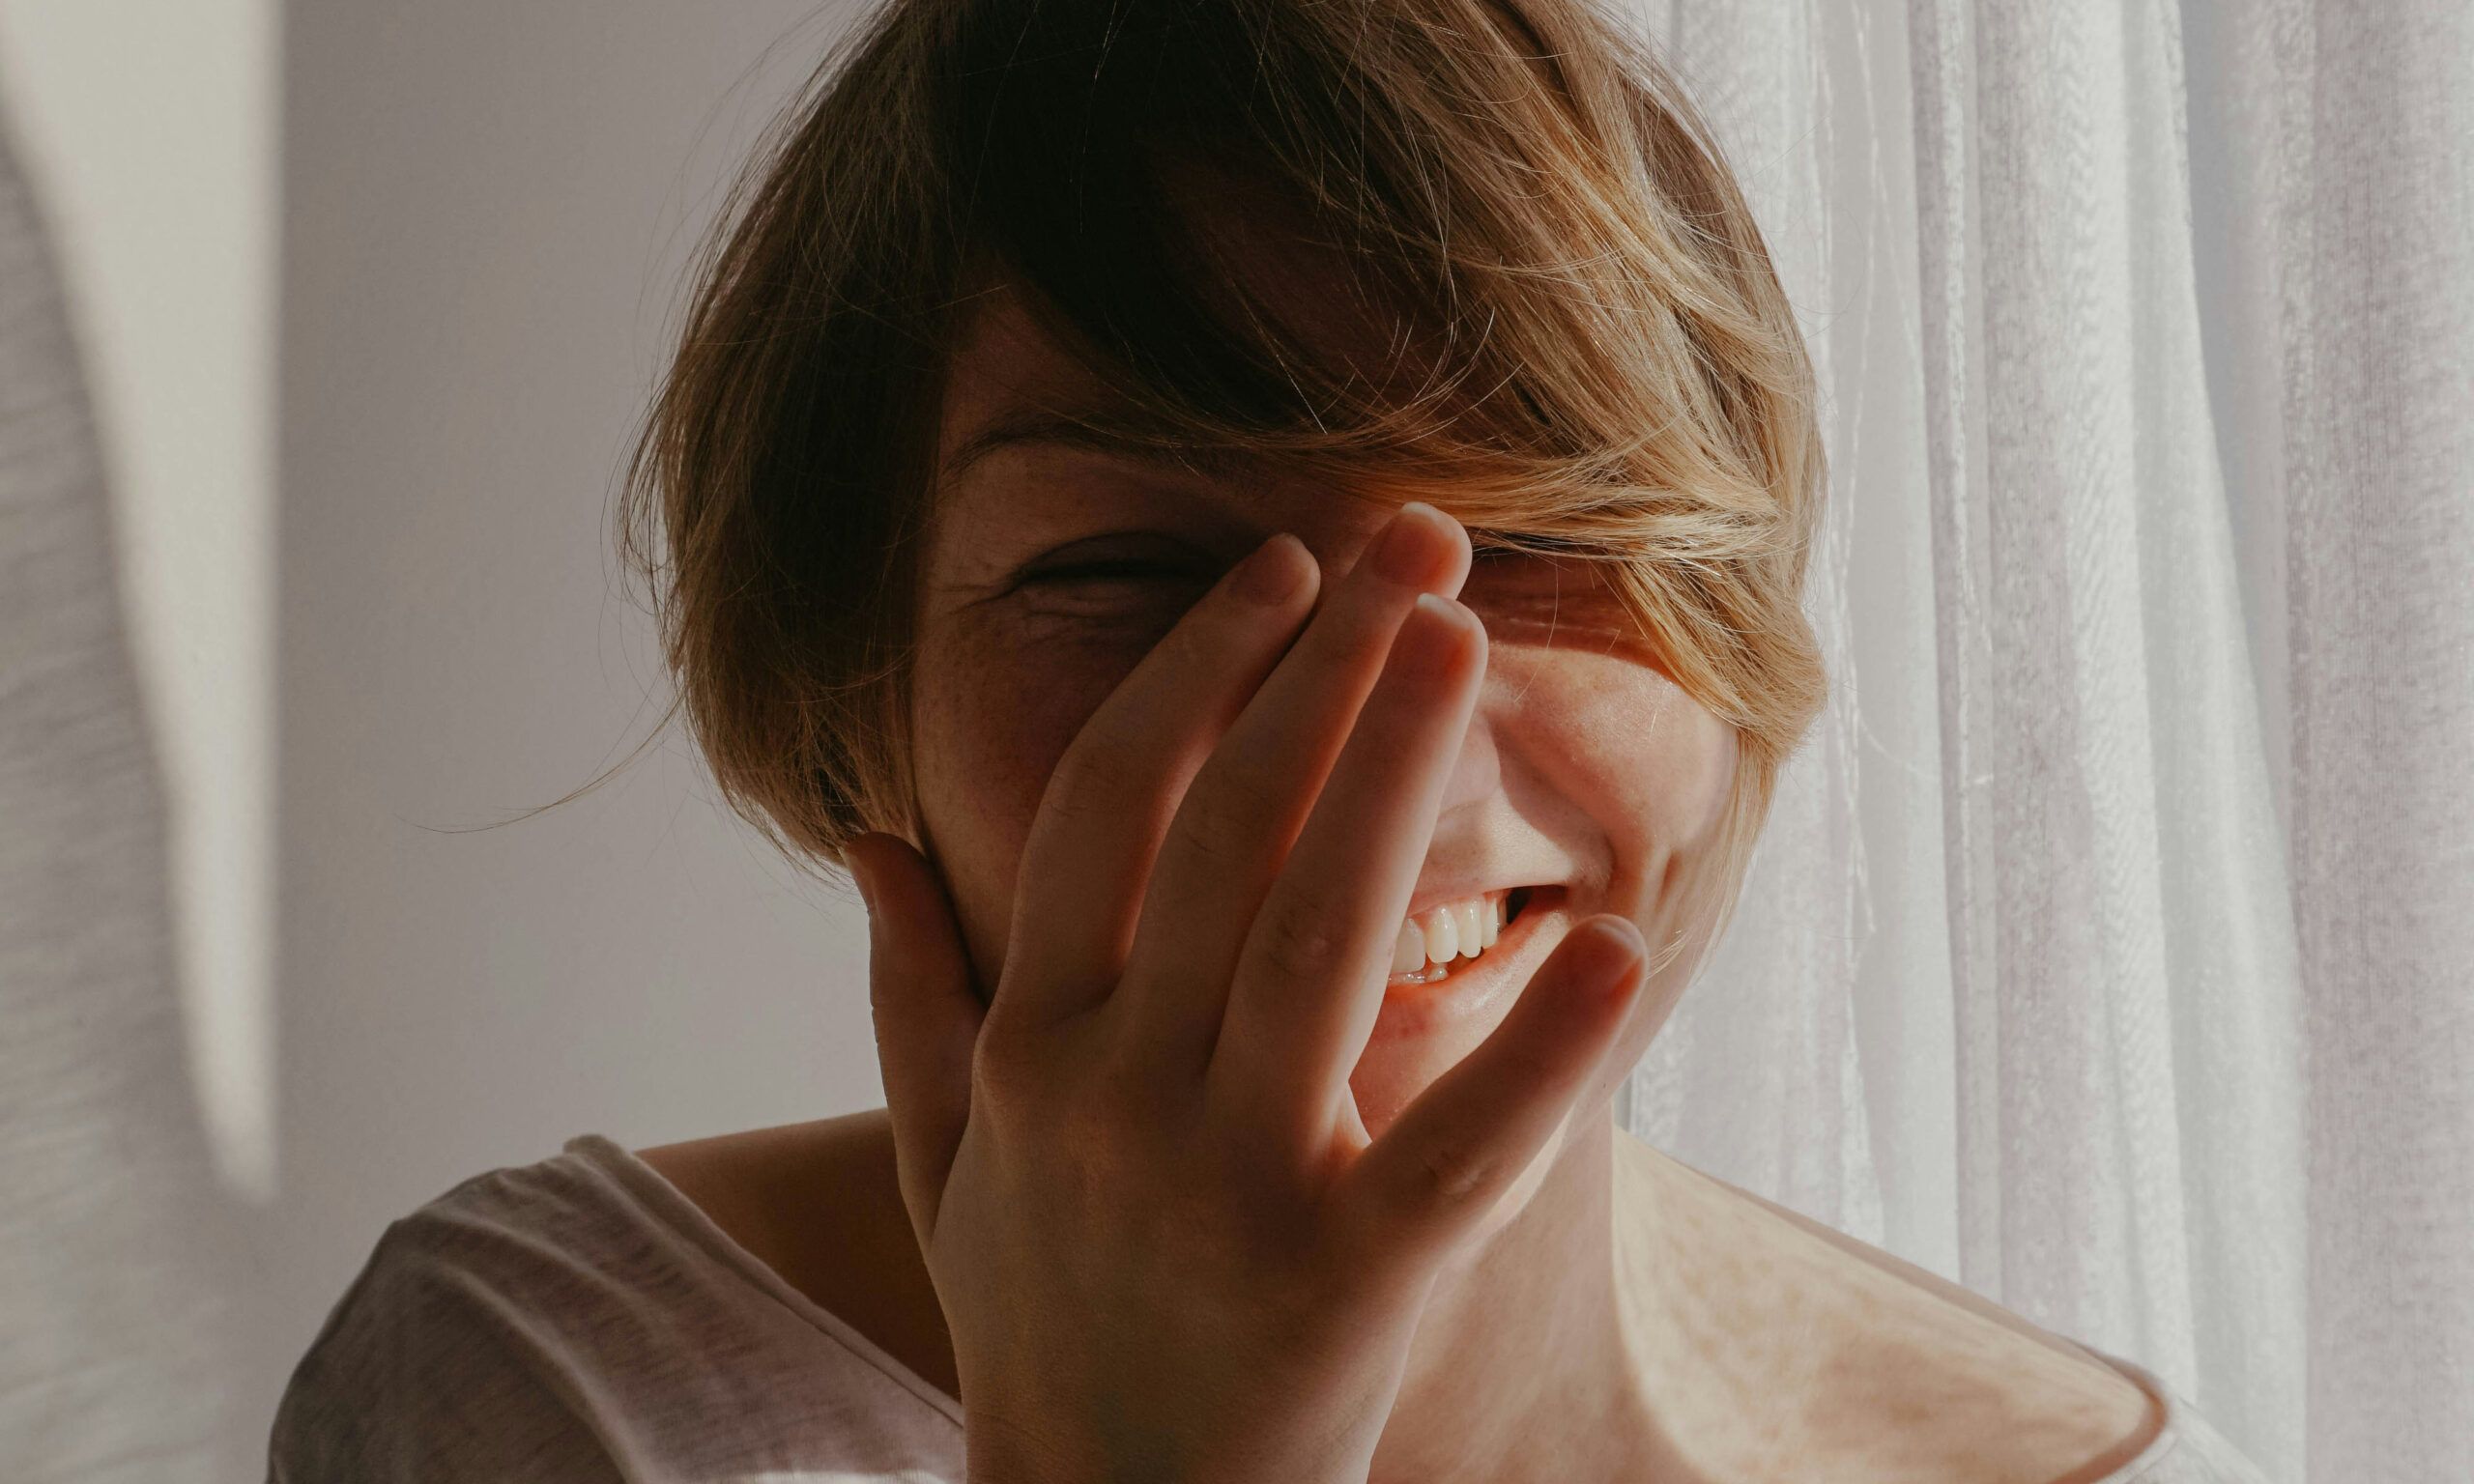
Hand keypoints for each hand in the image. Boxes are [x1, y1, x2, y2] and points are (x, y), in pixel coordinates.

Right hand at [851, 503, 1648, 1483]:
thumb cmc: (1037, 1318)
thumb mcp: (938, 1159)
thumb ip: (907, 991)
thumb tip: (867, 838)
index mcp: (1031, 1046)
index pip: (1109, 806)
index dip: (1198, 668)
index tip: (1281, 566)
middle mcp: (1115, 1096)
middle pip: (1228, 835)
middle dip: (1323, 671)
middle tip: (1416, 541)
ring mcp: (1229, 1190)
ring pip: (1322, 938)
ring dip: (1398, 772)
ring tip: (1466, 637)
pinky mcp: (1347, 1289)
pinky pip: (1460, 1155)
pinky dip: (1540, 1054)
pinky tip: (1612, 944)